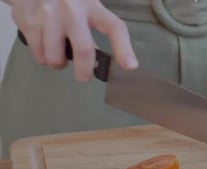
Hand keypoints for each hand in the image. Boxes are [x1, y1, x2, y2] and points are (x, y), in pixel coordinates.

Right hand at [11, 0, 137, 80]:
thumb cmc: (65, 2)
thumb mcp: (85, 8)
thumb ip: (94, 29)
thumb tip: (98, 60)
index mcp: (92, 5)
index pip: (114, 27)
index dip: (123, 49)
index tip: (130, 66)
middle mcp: (71, 8)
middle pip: (83, 49)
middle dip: (84, 70)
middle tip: (83, 76)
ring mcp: (48, 14)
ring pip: (55, 57)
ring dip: (58, 63)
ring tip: (58, 54)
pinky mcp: (29, 20)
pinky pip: (38, 54)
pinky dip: (43, 57)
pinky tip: (44, 45)